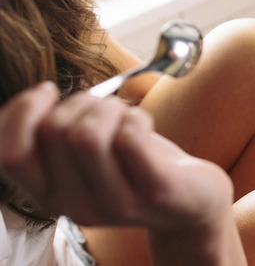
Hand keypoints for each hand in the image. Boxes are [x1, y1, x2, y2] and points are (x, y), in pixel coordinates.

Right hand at [0, 82, 245, 263]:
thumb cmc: (138, 166)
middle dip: (80, 101)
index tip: (47, 90)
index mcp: (51, 195)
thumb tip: (36, 96)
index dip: (21, 112)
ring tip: (126, 115)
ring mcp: (116, 203)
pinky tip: (145, 125)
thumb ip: (58, 136)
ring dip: (109, 108)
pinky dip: (137, 118)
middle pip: (53, 131)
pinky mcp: (155, 192)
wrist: (194, 204)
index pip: (10, 155)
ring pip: (87, 135)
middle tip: (107, 107)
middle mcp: (76, 206)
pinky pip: (130, 139)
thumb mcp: (90, 156)